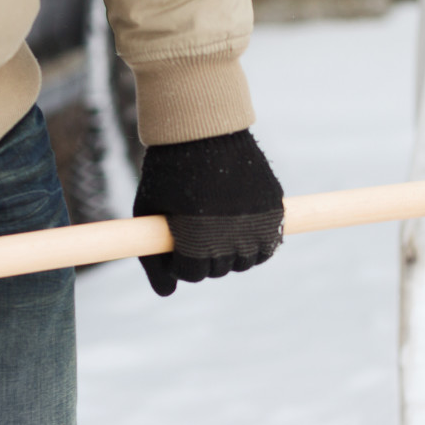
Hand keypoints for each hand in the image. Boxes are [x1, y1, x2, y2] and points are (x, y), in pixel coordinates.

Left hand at [131, 129, 284, 296]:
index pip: (191, 273)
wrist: (204, 129)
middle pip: (219, 270)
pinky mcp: (275, 211)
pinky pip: (269, 244)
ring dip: (232, 252)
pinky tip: (240, 226)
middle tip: (195, 229)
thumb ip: (153, 259)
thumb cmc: (169, 172)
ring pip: (246, 261)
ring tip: (217, 227)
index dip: (178, 261)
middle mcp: (230, 237)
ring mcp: (256, 224)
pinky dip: (256, 242)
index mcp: (197, 240)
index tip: (174, 242)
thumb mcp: (149, 213)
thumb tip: (166, 295)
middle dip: (204, 256)